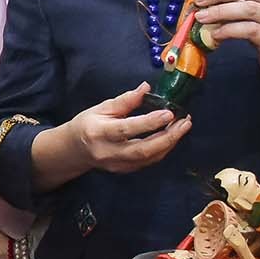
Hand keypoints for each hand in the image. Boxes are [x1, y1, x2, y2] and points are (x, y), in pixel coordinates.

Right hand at [66, 83, 191, 172]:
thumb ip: (125, 100)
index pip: (127, 129)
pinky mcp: (125, 170)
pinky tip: (171, 137)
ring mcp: (117, 164)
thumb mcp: (101, 108)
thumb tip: (146, 88)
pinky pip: (148, 162)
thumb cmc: (87, 125)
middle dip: (168, 137)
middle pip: (143, 149)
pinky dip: (162, 150)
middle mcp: (109, 152)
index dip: (149, 122)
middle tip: (185, 122)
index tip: (169, 112)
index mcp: (100, 132)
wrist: (75, 150)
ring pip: (148, 158)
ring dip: (169, 143)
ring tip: (182, 127)